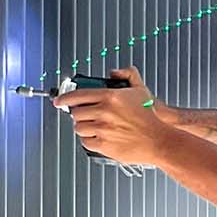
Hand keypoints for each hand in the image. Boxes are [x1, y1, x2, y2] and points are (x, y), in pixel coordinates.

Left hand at [55, 67, 170, 167]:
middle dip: (77, 114)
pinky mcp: (104, 145)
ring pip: (79, 128)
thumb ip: (127, 75)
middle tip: (83, 116)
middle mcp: (104, 112)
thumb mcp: (140, 90)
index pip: (78, 95)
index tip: (58, 101)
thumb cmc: (150, 117)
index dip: (64, 98)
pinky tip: (98, 137)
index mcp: (110, 96)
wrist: (158, 140)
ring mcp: (102, 129)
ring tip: (92, 127)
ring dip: (83, 127)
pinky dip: (89, 141)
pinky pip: (86, 142)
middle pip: (76, 113)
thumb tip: (114, 72)